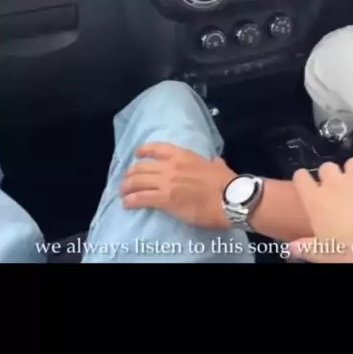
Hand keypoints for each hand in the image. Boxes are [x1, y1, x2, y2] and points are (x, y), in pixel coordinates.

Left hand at [120, 143, 235, 228]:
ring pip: (137, 182)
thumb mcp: (219, 166)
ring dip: (126, 188)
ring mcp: (167, 183)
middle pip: (141, 167)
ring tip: (123, 194)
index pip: (157, 148)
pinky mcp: (165, 200)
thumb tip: (216, 162)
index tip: (137, 155)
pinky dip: (130, 201)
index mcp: (184, 156)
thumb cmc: (227, 183)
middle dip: (130, 174)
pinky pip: (141, 198)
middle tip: (127, 182)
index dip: (143, 151)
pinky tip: (126, 205)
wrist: (230, 199)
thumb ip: (214, 163)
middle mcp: (171, 166)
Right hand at [290, 153, 352, 262]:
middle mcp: (336, 183)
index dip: (304, 180)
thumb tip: (293, 248)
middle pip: (327, 168)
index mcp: (317, 203)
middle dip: (333, 176)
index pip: (301, 180)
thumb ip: (309, 247)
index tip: (307, 183)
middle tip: (342, 190)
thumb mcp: (329, 255)